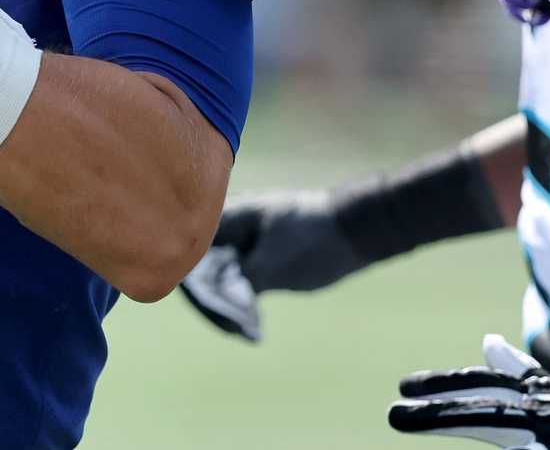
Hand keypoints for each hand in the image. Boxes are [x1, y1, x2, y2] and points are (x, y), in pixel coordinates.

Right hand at [176, 189, 367, 341]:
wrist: (356, 230)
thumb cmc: (313, 240)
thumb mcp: (272, 265)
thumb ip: (239, 283)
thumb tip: (217, 304)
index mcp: (227, 218)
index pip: (193, 249)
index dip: (193, 281)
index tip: (211, 309)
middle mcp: (230, 229)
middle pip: (202, 267)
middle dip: (213, 300)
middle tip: (233, 327)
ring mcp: (244, 244)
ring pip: (221, 279)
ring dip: (229, 307)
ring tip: (245, 332)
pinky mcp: (258, 260)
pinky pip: (239, 285)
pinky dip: (243, 306)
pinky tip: (253, 329)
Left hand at [389, 335, 549, 449]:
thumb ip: (522, 374)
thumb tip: (486, 343)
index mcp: (544, 397)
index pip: (483, 387)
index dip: (442, 385)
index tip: (402, 387)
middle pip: (486, 415)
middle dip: (437, 415)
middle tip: (394, 415)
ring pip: (506, 438)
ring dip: (462, 430)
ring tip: (419, 424)